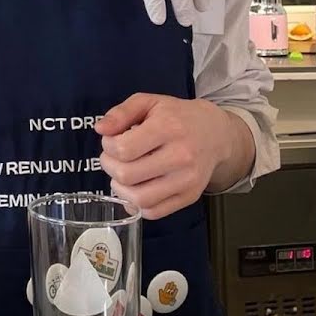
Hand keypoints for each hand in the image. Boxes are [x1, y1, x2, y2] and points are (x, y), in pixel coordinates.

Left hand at [97, 93, 245, 218]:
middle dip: (109, 166)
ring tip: (122, 174)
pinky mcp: (190, 197)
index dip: (107, 147)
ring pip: (139, 199)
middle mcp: (181, 156)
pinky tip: (136, 187)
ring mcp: (187, 180)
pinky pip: (154, 212)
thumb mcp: (148, 102)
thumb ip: (121, 112)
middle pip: (127, 175)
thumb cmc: (176, 116)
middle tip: (113, 158)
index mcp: (168, 128)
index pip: (123, 149)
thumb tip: (100, 130)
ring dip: (120, 188)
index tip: (111, 141)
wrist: (216, 134)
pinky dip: (137, 204)